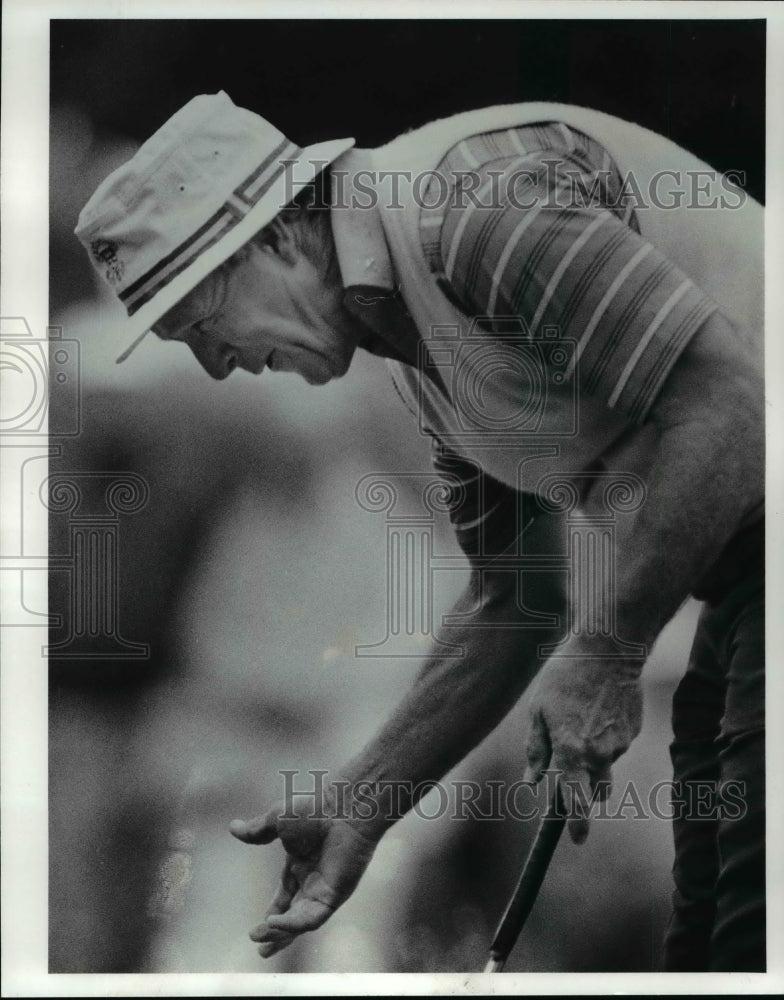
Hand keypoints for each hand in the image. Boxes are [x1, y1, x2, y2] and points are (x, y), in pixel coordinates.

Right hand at [229, 795, 377, 957]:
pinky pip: (314, 917)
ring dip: (283, 933)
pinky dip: (294, 924)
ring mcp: (325, 888)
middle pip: (294, 915)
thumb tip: (233, 828)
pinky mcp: (335, 894)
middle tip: (261, 947)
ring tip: (262, 941)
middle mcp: (314, 879)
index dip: (272, 914)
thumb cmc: (315, 808)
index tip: (257, 930)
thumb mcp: (277, 819)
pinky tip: (276, 924)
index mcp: (301, 863)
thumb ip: (257, 830)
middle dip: (277, 933)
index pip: (285, 896)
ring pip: (303, 921)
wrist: (342, 806)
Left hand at [522, 655, 642, 843]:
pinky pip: (616, 745)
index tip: (578, 840)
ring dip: (594, 757)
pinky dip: (606, 737)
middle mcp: (600, 754)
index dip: (578, 824)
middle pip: (596, 791)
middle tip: (573, 772)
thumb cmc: (564, 677)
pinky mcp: (633, 732)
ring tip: (581, 719)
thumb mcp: (538, 710)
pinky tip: (597, 709)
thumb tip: (532, 782)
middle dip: (586, 791)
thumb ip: (536, 750)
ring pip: (605, 765)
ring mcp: (621, 744)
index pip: (577, 800)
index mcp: (572, 751)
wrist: (608, 650)